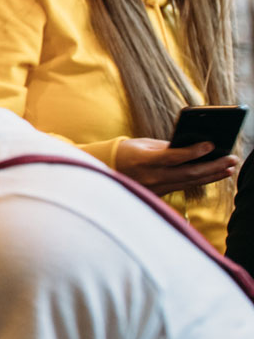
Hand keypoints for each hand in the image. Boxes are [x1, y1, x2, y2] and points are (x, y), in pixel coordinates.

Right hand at [116, 137, 237, 193]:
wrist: (106, 171)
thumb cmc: (125, 152)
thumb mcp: (143, 144)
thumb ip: (167, 147)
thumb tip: (192, 147)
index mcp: (144, 161)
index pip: (173, 157)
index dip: (194, 152)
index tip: (211, 145)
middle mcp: (151, 177)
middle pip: (188, 173)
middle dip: (213, 166)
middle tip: (231, 159)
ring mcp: (156, 188)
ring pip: (190, 182)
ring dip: (212, 175)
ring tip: (229, 168)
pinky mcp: (160, 193)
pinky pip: (184, 186)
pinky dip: (200, 180)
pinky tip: (213, 175)